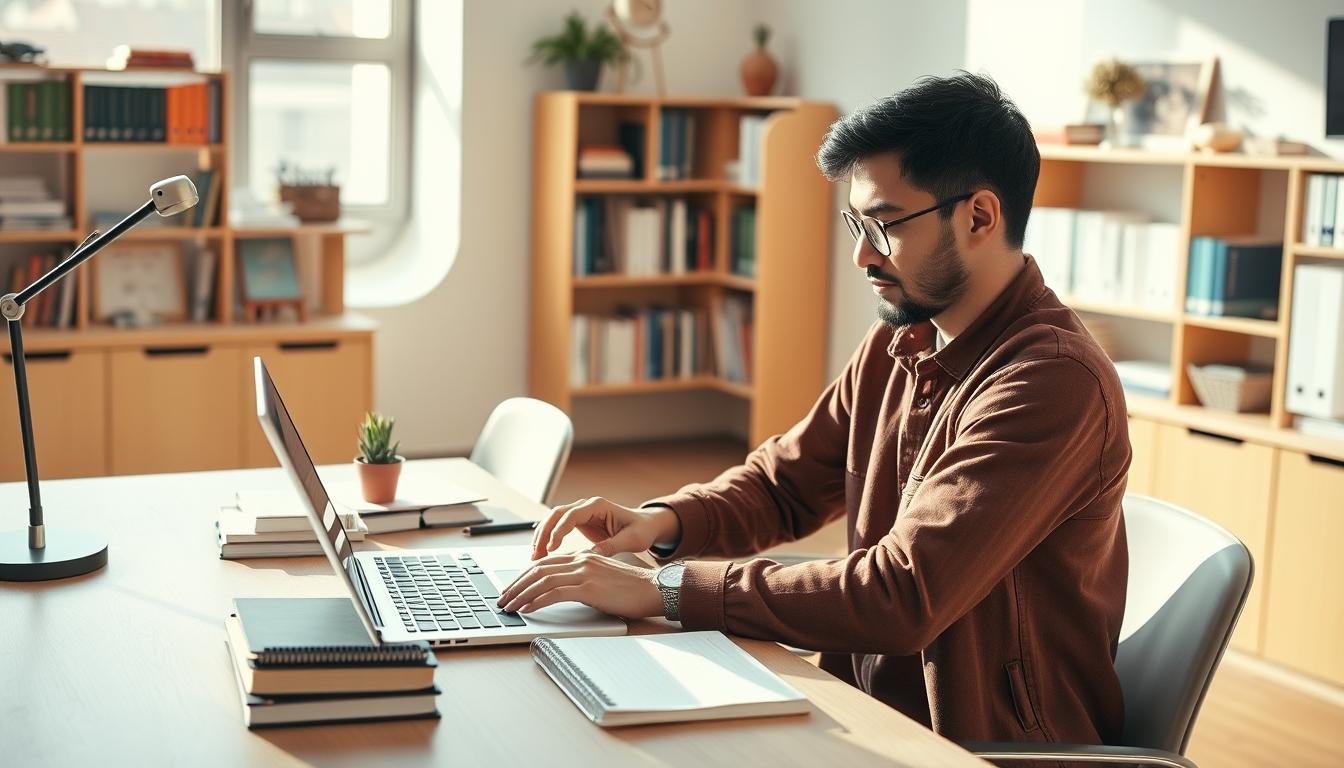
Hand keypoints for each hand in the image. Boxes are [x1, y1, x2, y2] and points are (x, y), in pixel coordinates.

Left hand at [497, 552, 662, 617]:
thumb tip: (558, 590)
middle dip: (516, 585)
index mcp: (582, 556)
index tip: (511, 588)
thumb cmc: (630, 589)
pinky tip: (527, 610)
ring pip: (542, 580)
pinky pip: (555, 593)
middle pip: (538, 569)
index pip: (543, 563)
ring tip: (509, 607)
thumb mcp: (600, 578)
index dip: (523, 576)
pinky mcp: (589, 588)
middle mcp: (580, 560)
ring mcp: (584, 573)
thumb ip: (580, 578)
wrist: (653, 589)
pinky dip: (537, 601)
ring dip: (521, 595)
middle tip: (502, 599)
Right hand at [530, 497, 678, 559]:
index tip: (551, 548)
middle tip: (536, 555)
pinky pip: (557, 527)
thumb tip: (592, 554)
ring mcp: (581, 513)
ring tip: (535, 557)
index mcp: (598, 506)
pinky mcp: (579, 522)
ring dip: (542, 536)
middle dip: (543, 534)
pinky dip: (548, 539)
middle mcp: (586, 506)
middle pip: (556, 514)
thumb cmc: (641, 530)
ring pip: (553, 520)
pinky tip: (542, 554)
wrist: (645, 526)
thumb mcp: (632, 539)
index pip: (571, 515)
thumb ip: (613, 545)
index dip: (558, 531)